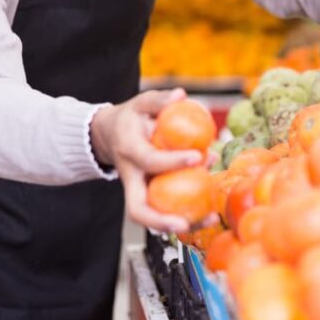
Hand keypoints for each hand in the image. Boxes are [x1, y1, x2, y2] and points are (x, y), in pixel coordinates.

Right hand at [90, 88, 211, 233]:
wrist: (109, 135)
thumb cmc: (130, 119)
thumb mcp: (141, 103)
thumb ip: (159, 100)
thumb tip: (180, 94)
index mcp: (130, 151)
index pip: (150, 161)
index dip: (172, 162)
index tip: (198, 156)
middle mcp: (131, 177)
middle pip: (138, 208)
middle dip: (160, 220)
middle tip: (185, 223)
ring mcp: (137, 191)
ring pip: (152, 218)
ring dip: (181, 224)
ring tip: (210, 219)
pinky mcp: (148, 196)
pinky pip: (165, 212)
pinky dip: (187, 216)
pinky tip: (210, 213)